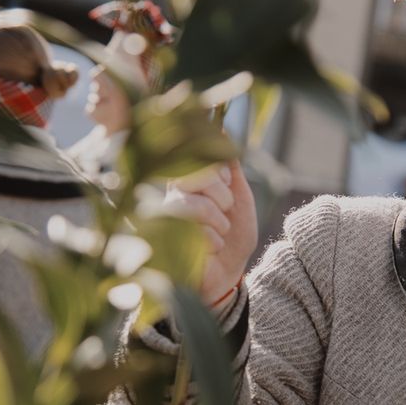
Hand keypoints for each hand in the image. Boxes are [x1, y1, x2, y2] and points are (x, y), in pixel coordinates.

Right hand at [168, 163, 256, 306]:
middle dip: (222, 197)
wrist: (229, 274)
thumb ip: (231, 168)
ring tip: (221, 233)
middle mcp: (171, 195)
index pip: (197, 157)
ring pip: (196, 205)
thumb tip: (220, 129)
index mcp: (188, 181)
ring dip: (219, 222)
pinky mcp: (164, 241)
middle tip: (226, 212)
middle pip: (194, 176)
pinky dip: (214, 240)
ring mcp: (165, 218)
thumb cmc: (233, 236)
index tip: (227, 186)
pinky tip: (210, 249)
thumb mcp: (241, 198)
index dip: (219, 172)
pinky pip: (194, 231)